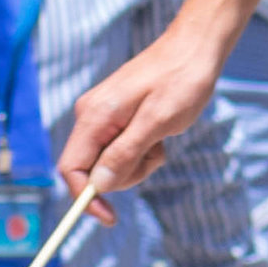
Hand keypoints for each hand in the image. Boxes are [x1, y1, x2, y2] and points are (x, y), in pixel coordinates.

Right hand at [59, 15, 233, 203]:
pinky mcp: (117, 117)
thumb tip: (99, 186)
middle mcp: (91, 116)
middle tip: (154, 157)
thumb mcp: (157, 122)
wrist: (195, 49)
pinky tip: (161, 135)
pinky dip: (143, 151)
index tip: (109, 217)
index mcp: (94, 117)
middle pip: (92, 169)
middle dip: (123, 175)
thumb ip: (125, 153)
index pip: (72, 169)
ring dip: (137, 163)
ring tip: (161, 141)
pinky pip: (122, 149)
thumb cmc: (181, 81)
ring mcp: (104, 116)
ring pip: (110, 162)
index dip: (86, 198)